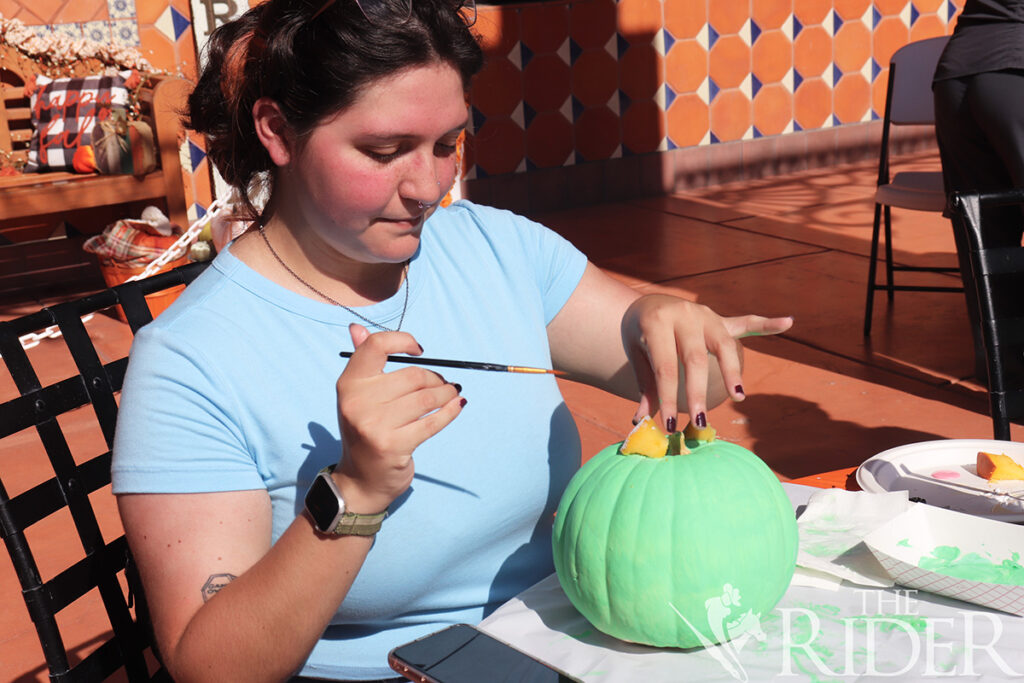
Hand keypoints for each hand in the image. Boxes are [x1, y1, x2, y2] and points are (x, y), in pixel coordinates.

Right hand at [334, 324, 463, 512]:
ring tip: (452, 394)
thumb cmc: (365, 430)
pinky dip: (450, 411)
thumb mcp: (357, 396)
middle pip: (412, 375)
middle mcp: (357, 402)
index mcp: (349, 383)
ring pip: (426, 398)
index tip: (420, 350)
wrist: (361, 480)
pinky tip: (458, 406)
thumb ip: (361, 360)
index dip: (403, 341)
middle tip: (445, 384)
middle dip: (436, 379)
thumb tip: (356, 327)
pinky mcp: (393, 445)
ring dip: (447, 394)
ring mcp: (374, 425)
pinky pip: (433, 421)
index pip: (375, 346)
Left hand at [621, 294, 791, 432]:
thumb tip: (641, 423)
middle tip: (700, 422)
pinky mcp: (720, 319)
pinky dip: (766, 323)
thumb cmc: (640, 337)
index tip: (669, 426)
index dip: (667, 398)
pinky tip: (787, 322)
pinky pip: (744, 322)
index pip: (665, 367)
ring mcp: (705, 315)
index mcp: (656, 323)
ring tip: (739, 397)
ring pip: (723, 344)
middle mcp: (684, 316)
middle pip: (695, 358)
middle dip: (698, 393)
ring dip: (733, 372)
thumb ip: (645, 387)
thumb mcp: (637, 357)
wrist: (647, 305)